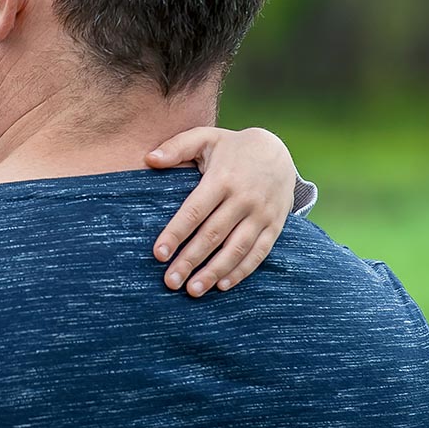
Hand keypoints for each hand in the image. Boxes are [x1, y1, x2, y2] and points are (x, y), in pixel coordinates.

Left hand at [146, 127, 294, 296]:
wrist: (280, 151)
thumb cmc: (232, 147)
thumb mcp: (205, 138)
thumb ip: (176, 147)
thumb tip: (149, 159)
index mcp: (222, 179)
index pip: (195, 211)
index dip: (176, 233)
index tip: (158, 254)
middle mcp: (243, 199)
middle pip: (213, 235)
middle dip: (190, 260)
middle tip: (170, 281)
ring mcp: (261, 214)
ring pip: (236, 248)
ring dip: (215, 272)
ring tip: (193, 289)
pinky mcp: (274, 226)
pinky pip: (259, 253)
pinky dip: (242, 271)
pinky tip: (223, 285)